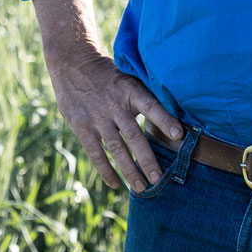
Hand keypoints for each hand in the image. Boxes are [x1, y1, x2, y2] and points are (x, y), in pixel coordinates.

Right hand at [45, 44, 182, 193]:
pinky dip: (106, 170)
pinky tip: (116, 184)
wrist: (72, 62)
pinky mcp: (82, 127)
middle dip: (148, 160)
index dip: (164, 120)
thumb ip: (143, 96)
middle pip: (134, 136)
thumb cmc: (107, 73)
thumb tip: (172, 113)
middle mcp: (114, 105)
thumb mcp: (127, 76)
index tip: (179, 135)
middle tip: (160, 180)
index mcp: (129, 90)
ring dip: (130, 170)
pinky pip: (96, 153)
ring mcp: (97, 118)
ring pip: (116, 149)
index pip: (150, 105)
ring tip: (142, 188)